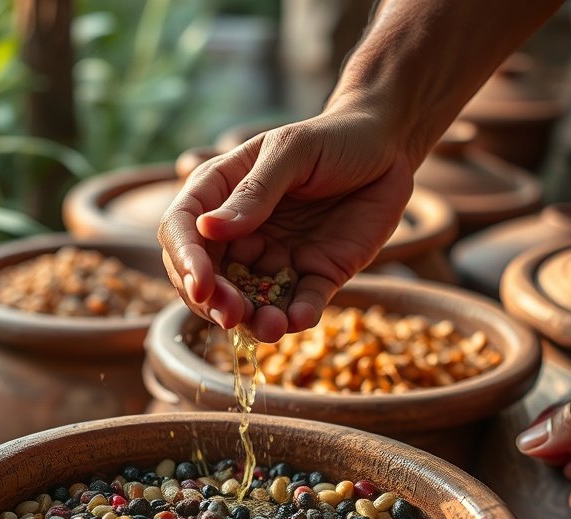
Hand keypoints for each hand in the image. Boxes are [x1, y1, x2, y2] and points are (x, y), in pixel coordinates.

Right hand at [157, 104, 413, 342]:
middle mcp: (241, 232)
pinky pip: (301, 304)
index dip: (185, 260)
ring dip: (254, 320)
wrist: (388, 146)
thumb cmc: (333, 137)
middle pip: (210, 276)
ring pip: (252, 299)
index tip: (200, 283)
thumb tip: (207, 228)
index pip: (182, 231)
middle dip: (214, 301)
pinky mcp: (315, 275)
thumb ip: (254, 191)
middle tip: (230, 315)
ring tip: (269, 328)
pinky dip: (297, 317)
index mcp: (220, 194)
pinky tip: (299, 320)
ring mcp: (277, 258)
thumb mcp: (291, 151)